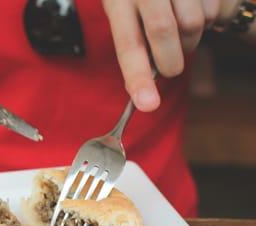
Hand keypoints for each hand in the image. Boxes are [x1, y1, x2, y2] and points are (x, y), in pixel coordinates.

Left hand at [103, 0, 220, 111]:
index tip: (148, 105)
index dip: (138, 77)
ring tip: (179, 30)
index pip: (128, 43)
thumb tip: (142, 90)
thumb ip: (133, 42)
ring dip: (189, 39)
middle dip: (171, 61)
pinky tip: (194, 9)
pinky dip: (207, 19)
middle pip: (164, 32)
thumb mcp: (122, 9)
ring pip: (193, 23)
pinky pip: (213, 11)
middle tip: (171, 69)